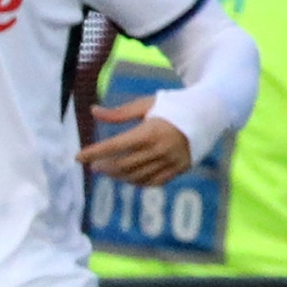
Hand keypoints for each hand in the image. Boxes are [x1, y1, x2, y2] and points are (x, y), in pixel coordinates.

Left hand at [78, 96, 194, 183]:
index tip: (78, 157)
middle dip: (105, 166)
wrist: (208, 113)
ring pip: (137, 176)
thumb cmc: (173, 105)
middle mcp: (159, 150)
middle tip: (94, 165)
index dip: (94, 152)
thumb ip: (119, 113)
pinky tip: (128, 177)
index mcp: (149, 132)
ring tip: (109, 171)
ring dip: (119, 176)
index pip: (114, 146)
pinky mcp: (180, 169)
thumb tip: (93, 111)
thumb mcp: (146, 104)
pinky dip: (138, 182)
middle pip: (124, 165)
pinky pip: (154, 182)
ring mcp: (171, 162)